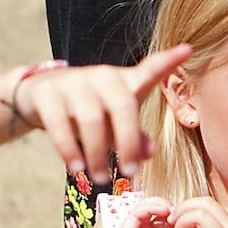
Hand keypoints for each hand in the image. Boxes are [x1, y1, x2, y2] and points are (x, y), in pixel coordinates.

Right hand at [15, 45, 190, 178]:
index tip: (188, 50)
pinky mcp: (48, 92)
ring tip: (99, 177)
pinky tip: (76, 167)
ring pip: (91, 119)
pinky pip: (60, 123)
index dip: (168, 60)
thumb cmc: (89, 111)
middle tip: (129, 172)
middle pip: (123, 105)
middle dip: (128, 142)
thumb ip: (134, 138)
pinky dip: (69, 149)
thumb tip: (150, 152)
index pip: (149, 69)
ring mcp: (74, 81)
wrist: (39, 96)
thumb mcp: (114, 123)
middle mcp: (101, 76)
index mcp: (124, 81)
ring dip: (97, 152)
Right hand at [97, 196, 193, 227]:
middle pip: (166, 213)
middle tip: (191, 215)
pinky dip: (151, 206)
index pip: (178, 224)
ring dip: (166, 205)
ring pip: (151, 207)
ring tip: (178, 212)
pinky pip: (137, 212)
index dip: (190, 220)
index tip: (202, 223)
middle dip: (180, 211)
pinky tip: (165, 211)